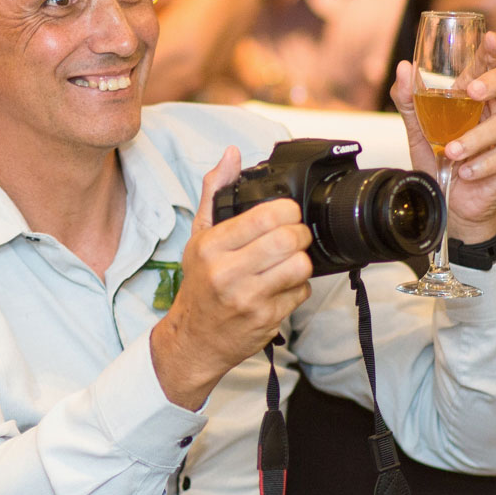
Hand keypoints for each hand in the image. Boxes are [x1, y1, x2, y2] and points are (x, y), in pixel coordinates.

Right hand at [150, 147, 316, 409]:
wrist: (194, 340)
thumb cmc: (199, 285)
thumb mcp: (198, 237)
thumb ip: (214, 192)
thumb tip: (230, 154)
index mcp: (211, 247)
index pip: (266, 216)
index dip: (287, 211)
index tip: (286, 214)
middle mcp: (227, 273)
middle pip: (289, 239)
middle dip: (300, 234)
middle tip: (294, 236)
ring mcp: (248, 299)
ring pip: (300, 265)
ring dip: (301, 261)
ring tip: (288, 261)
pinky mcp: (266, 320)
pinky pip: (301, 292)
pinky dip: (298, 287)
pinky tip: (281, 286)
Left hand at [388, 32, 495, 242]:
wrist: (449, 201)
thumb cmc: (439, 160)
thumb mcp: (418, 129)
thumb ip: (409, 101)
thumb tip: (403, 68)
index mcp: (479, 93)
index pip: (491, 63)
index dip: (495, 49)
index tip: (491, 40)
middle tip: (473, 92)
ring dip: (476, 138)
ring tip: (451, 152)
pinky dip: (486, 161)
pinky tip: (467, 169)